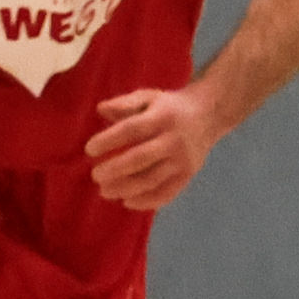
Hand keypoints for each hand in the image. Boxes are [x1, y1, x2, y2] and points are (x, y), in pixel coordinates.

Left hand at [82, 85, 225, 211]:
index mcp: (162, 117)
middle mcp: (173, 140)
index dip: (109, 140)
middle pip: (140, 158)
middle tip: (95, 175)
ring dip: (125, 189)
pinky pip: (167, 193)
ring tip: (105, 191)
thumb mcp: (148, 97)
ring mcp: (182, 160)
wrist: (209, 115)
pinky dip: (146, 201)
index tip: (89, 150)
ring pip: (152, 179)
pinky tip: (127, 201)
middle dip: (114, 170)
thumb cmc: (169, 107)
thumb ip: (124, 104)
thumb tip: (100, 110)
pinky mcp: (188, 175)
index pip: (131, 129)